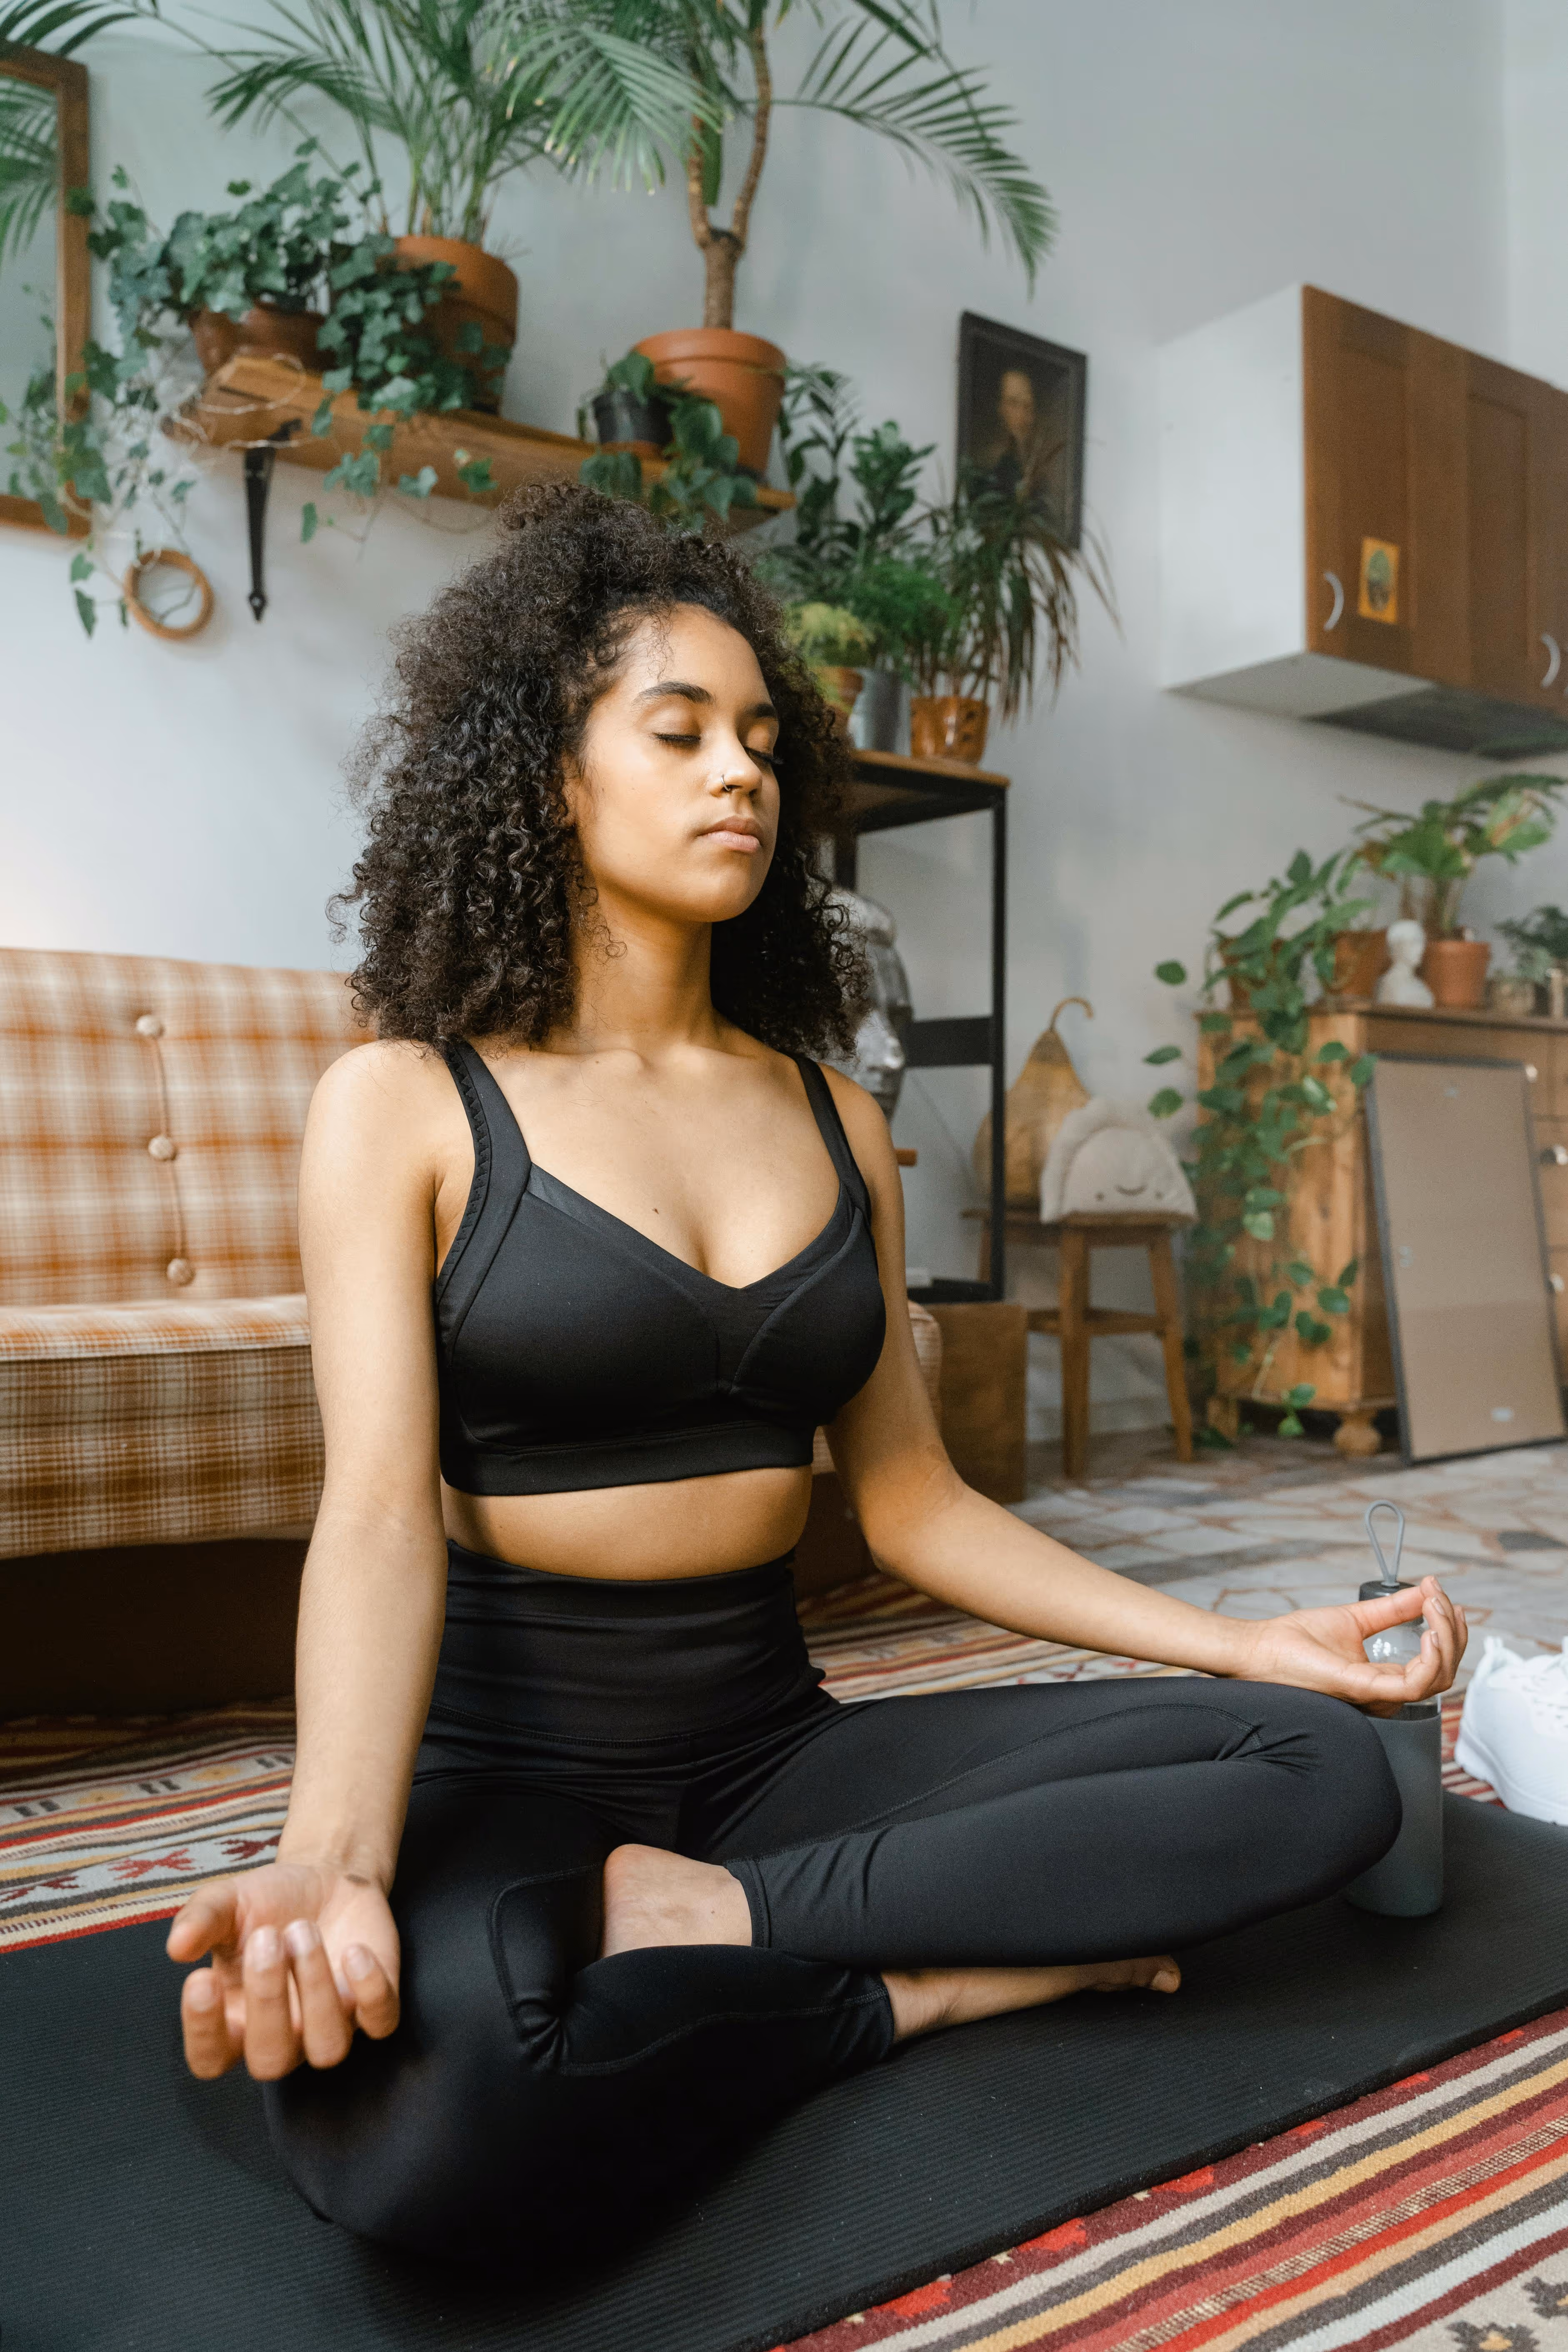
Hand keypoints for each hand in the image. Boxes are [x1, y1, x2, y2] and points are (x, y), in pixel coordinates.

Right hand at [165, 1861, 399, 2081]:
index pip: (209, 2059)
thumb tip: (177, 1947)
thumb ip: (199, 1921)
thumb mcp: (226, 1901)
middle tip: (268, 1938)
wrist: (325, 1877)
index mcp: (234, 2022)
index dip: (202, 2032)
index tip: (200, 1979)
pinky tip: (354, 1951)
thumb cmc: (267, 1902)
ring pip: (326, 2048)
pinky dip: (370, 1992)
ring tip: (303, 1930)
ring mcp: (331, 2025)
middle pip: (270, 2061)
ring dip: (316, 1990)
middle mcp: (282, 2036)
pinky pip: (380, 2023)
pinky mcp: (374, 2006)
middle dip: (268, 2001)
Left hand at [1237, 1575, 1467, 1714]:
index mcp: (1384, 1678)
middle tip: (1442, 1596)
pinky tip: (1429, 1631)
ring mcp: (1376, 1694)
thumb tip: (1423, 1591)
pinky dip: (1430, 1658)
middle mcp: (1385, 1692)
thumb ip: (1391, 1610)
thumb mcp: (1354, 1618)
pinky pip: (1413, 1684)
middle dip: (1453, 1631)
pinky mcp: (1364, 1689)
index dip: (1447, 1628)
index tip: (1439, 1591)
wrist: (1260, 1648)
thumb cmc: (1296, 1641)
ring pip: (1437, 1678)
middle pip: (1444, 1672)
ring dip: (1446, 1638)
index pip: (1434, 1662)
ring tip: (1437, 1606)